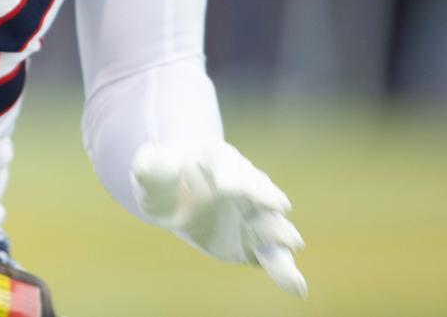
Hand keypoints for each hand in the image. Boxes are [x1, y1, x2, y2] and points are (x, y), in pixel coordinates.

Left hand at [131, 142, 306, 297]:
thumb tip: (151, 157)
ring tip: (292, 244)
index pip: (224, 162)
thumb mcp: (149, 170)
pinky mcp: (254, 243)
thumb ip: (151, 165)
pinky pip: (272, 257)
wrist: (178, 196)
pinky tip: (297, 287)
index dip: (228, 172)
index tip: (228, 185)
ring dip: (281, 234)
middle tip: (277, 206)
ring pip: (271, 223)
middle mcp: (242, 182)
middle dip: (264, 196)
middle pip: (257, 188)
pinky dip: (284, 270)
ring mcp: (252, 213)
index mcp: (216, 158)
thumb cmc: (163, 179)